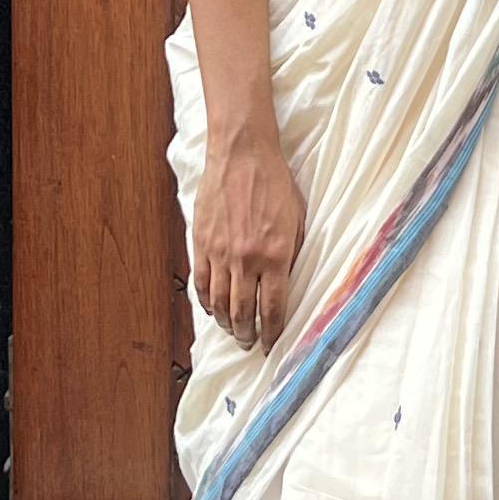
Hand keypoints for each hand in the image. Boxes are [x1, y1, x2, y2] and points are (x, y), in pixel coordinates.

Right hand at [192, 123, 304, 347]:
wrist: (242, 155)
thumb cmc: (274, 184)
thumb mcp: (297, 221)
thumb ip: (291, 255)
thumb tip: (285, 284)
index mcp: (275, 256)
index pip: (273, 308)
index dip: (272, 332)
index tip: (272, 345)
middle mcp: (246, 260)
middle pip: (243, 312)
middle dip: (248, 334)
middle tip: (250, 343)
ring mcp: (220, 253)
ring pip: (220, 303)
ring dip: (226, 323)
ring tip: (232, 331)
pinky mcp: (201, 243)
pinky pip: (201, 283)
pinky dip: (206, 302)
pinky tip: (212, 309)